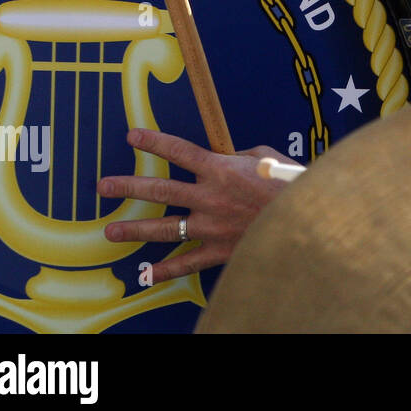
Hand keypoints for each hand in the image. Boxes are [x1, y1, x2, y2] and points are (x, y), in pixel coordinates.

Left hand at [98, 128, 296, 281]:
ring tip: (111, 231)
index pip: (179, 151)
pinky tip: (146, 275)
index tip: (132, 136)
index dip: (153, 142)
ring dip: (135, 230)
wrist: (306, 219)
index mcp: (221, 169)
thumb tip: (225, 159)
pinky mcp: (219, 250)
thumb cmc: (291, 183)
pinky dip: (165, 270)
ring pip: (164, 228)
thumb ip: (239, 157)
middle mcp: (209, 197)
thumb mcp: (267, 157)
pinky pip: (187, 262)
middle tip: (104, 186)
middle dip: (128, 187)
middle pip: (160, 190)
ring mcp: (211, 226)